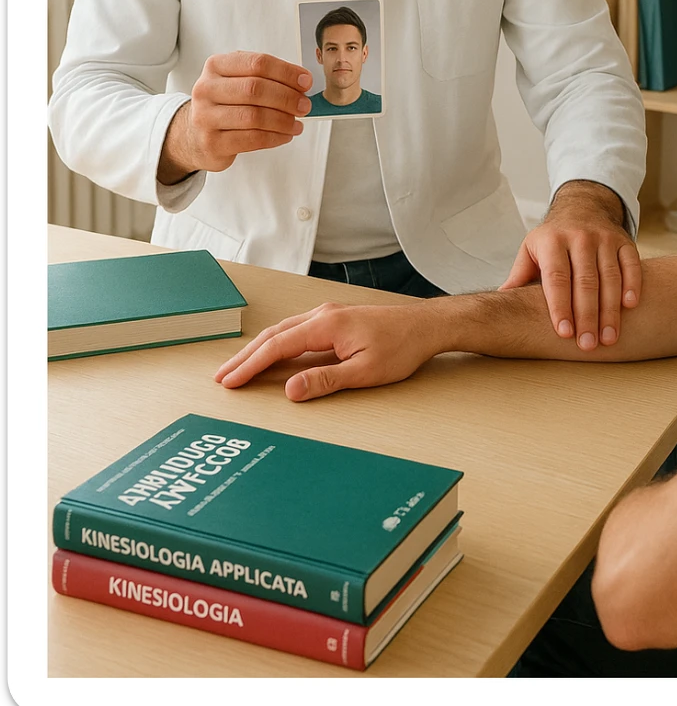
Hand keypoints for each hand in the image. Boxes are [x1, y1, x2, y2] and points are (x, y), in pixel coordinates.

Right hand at [158, 51, 311, 181]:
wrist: (193, 134)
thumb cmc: (223, 103)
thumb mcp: (237, 81)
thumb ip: (266, 78)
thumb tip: (302, 82)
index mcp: (216, 66)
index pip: (257, 63)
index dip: (286, 72)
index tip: (305, 81)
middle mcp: (207, 88)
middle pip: (256, 88)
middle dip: (287, 97)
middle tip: (304, 105)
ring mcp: (206, 116)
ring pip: (254, 116)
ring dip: (283, 120)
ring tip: (297, 123)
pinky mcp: (212, 142)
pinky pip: (252, 139)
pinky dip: (275, 137)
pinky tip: (285, 135)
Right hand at [214, 301, 436, 400]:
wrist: (425, 326)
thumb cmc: (401, 348)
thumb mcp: (364, 371)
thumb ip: (325, 380)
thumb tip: (290, 390)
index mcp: (326, 325)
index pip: (278, 346)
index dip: (251, 365)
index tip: (230, 382)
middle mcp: (322, 314)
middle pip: (274, 335)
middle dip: (246, 357)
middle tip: (222, 377)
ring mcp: (328, 315)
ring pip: (283, 331)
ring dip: (259, 349)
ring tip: (239, 368)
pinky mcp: (335, 320)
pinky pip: (296, 331)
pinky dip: (277, 343)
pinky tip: (272, 355)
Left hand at [499, 183, 640, 350]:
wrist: (582, 207)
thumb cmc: (553, 237)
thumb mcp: (531, 249)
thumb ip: (519, 275)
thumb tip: (501, 301)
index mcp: (552, 241)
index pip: (556, 277)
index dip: (560, 306)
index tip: (564, 333)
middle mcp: (579, 237)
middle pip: (585, 282)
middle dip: (587, 316)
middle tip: (587, 344)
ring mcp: (604, 238)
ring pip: (609, 277)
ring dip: (610, 310)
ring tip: (609, 338)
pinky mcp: (624, 241)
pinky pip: (631, 264)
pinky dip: (632, 284)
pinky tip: (630, 306)